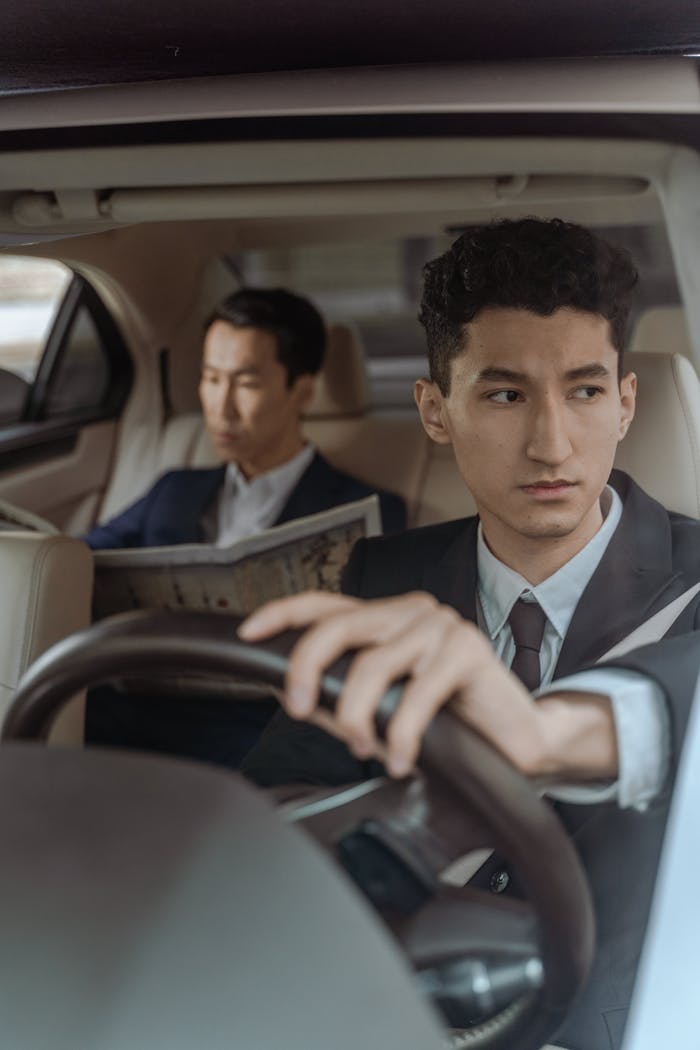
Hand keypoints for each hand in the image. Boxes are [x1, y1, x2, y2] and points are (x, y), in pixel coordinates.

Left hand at [239, 591, 617, 779]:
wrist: (515, 741)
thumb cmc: (451, 722)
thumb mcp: (384, 708)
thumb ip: (340, 695)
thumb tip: (291, 693)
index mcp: (387, 619)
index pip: (325, 604)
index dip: (282, 613)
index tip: (248, 631)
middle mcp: (412, 612)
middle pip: (339, 626)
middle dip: (306, 669)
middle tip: (298, 709)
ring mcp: (442, 626)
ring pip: (372, 665)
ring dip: (357, 717)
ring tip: (365, 749)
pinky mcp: (469, 649)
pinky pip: (416, 694)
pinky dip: (401, 735)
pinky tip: (401, 759)